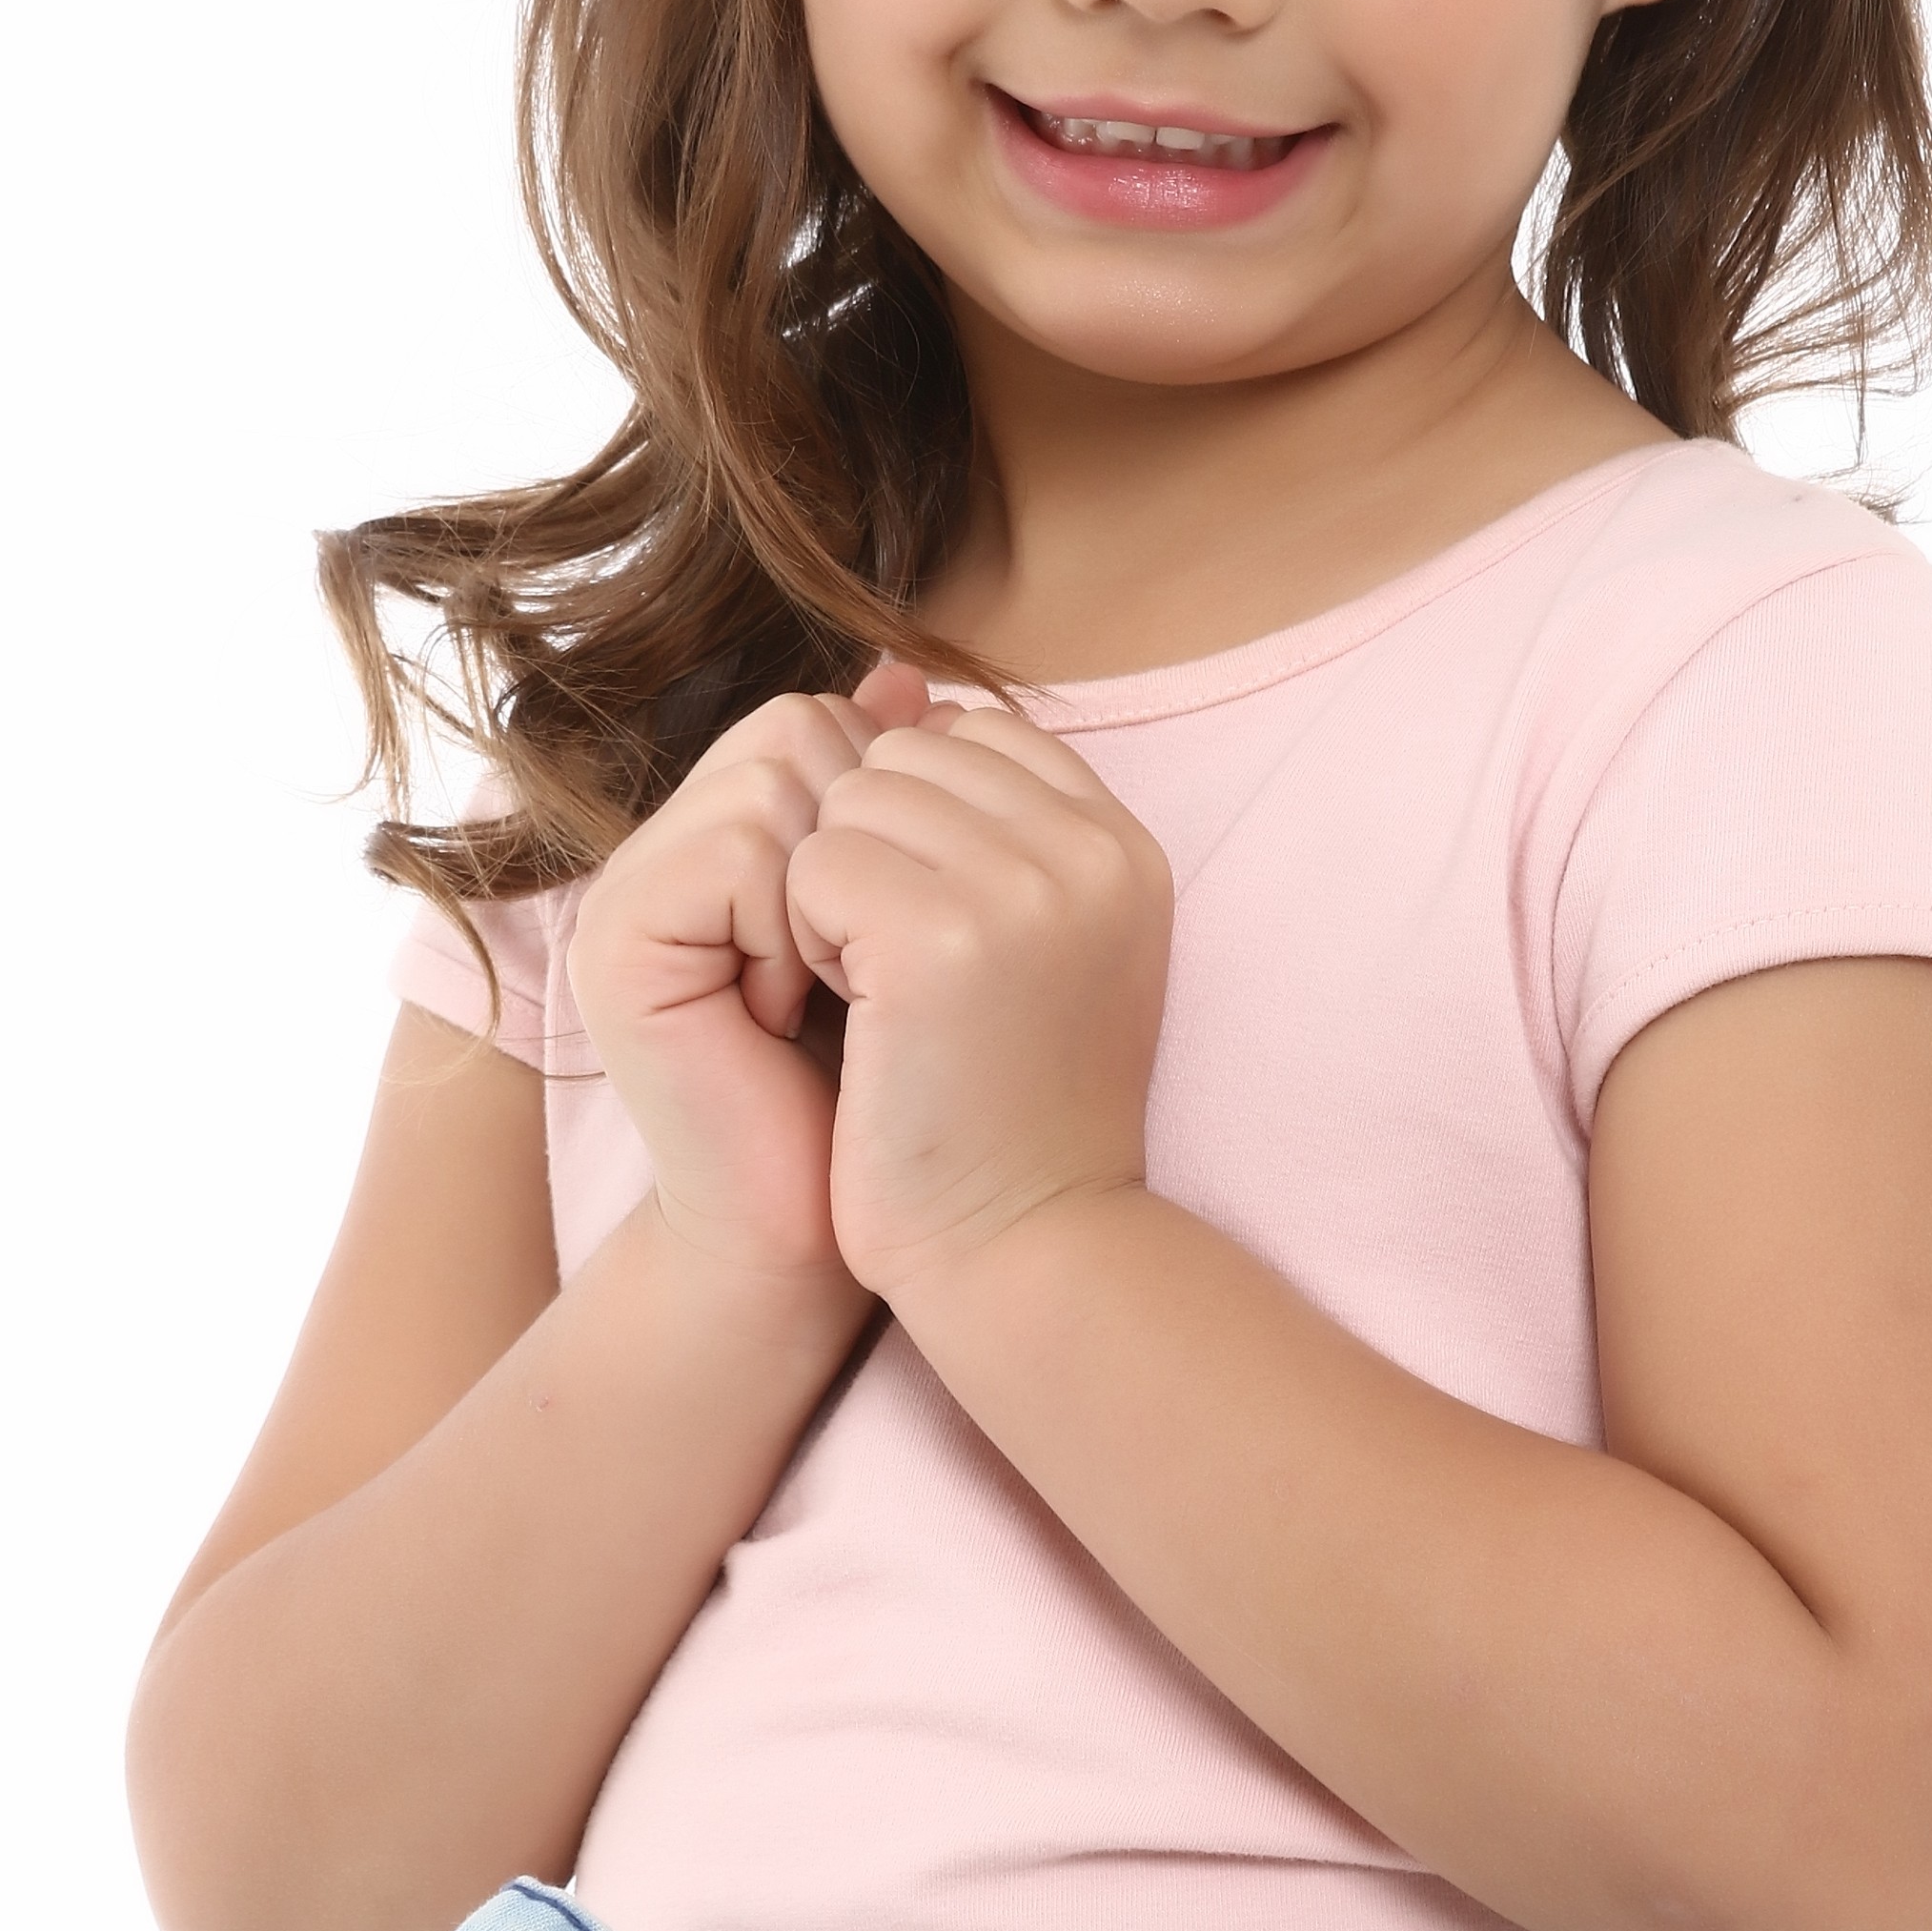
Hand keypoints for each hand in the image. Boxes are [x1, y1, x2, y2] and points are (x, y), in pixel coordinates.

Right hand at [565, 660, 933, 1288]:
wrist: (825, 1232)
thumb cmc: (889, 1092)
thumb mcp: (915, 921)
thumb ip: (898, 804)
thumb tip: (910, 671)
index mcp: (725, 834)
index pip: (822, 718)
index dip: (890, 805)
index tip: (902, 922)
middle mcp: (664, 848)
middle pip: (795, 728)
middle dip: (863, 838)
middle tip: (865, 960)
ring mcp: (628, 888)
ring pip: (771, 776)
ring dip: (833, 886)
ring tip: (833, 987)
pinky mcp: (616, 940)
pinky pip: (738, 848)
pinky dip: (791, 923)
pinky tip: (789, 1009)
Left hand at [782, 707, 1172, 1300]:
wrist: (1024, 1253)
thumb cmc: (1009, 1109)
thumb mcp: (1037, 939)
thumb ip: (988, 815)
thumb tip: (891, 677)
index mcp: (1126, 847)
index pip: (976, 735)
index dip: (915, 823)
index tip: (928, 937)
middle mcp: (1093, 851)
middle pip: (906, 756)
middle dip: (869, 851)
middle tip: (897, 978)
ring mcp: (1025, 889)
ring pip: (851, 801)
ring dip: (832, 895)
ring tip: (883, 998)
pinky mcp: (941, 939)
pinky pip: (814, 864)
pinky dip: (805, 939)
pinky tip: (856, 1017)